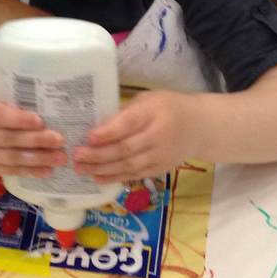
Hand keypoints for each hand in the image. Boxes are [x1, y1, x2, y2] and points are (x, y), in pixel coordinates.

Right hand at [0, 89, 65, 176]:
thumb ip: (7, 99)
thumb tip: (41, 102)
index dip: (17, 119)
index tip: (40, 120)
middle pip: (7, 139)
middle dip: (35, 140)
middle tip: (59, 139)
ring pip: (10, 158)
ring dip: (37, 159)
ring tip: (60, 157)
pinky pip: (9, 171)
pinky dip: (29, 172)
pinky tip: (47, 171)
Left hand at [72, 91, 199, 181]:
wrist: (200, 126)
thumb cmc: (167, 107)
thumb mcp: (148, 99)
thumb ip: (125, 112)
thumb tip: (97, 126)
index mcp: (154, 113)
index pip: (128, 124)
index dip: (107, 133)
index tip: (88, 137)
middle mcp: (159, 136)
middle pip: (125, 149)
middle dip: (98, 155)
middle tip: (76, 156)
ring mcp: (161, 156)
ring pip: (128, 166)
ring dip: (102, 169)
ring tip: (81, 169)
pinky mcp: (161, 169)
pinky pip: (135, 175)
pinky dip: (116, 178)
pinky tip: (98, 178)